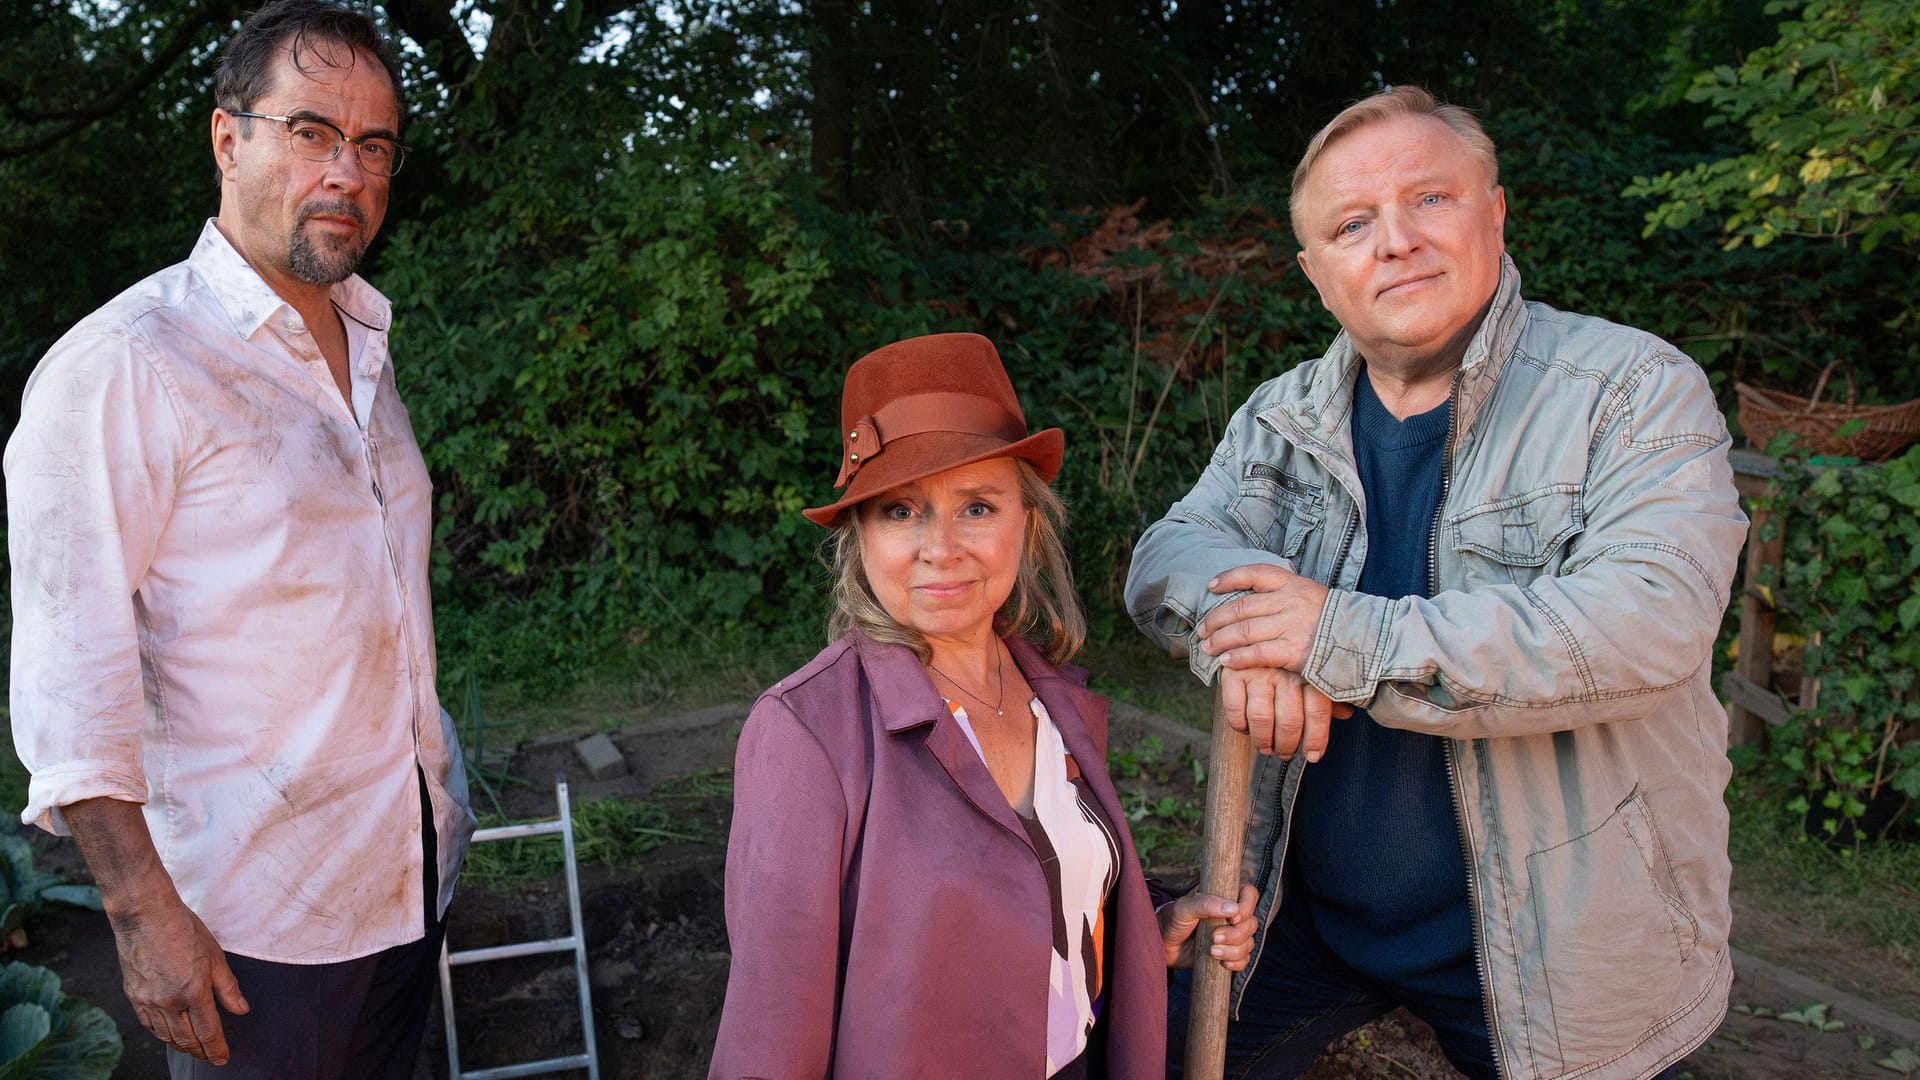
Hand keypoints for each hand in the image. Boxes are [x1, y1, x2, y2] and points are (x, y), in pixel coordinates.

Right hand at [64, 798, 248, 1064]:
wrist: (145, 915)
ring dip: (180, 1045)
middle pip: (186, 1039)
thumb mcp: (215, 956)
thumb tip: (241, 1011)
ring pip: (165, 1035)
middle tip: (209, 1055)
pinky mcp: (133, 995)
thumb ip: (228, 988)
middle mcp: (169, 1002)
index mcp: (194, 992)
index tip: (222, 1060)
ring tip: (192, 1048)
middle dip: (199, 1050)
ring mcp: (148, 1001)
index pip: (208, 1031)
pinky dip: (160, 1034)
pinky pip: (148, 1024)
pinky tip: (168, 1034)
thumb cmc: (184, 929)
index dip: (216, 1049)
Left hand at [1159, 884, 1259, 970]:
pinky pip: (1244, 960)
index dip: (1247, 906)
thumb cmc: (1171, 921)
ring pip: (1248, 943)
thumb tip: (1232, 908)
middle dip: (1235, 934)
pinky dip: (1237, 963)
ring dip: (1233, 950)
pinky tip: (1222, 963)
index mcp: (1222, 898)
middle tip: (1214, 938)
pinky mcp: (1228, 953)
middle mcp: (1230, 916)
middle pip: (1251, 924)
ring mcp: (1231, 936)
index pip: (1248, 894)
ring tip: (1212, 951)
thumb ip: (1205, 904)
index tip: (1233, 918)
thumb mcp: (1183, 908)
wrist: (1162, 945)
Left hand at [1199, 563, 1332, 672]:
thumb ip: (1289, 596)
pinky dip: (1237, 658)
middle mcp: (1291, 601)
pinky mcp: (1295, 651)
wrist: (1370, 644)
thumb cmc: (1339, 624)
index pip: (1255, 572)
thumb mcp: (1315, 597)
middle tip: (1202, 630)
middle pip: (1242, 607)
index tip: (1211, 586)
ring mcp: (1292, 625)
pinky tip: (1225, 662)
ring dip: (1220, 640)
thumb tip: (1258, 597)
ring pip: (1244, 630)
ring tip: (1207, 647)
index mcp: (1295, 584)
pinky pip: (1257, 654)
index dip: (1230, 577)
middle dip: (1216, 619)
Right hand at [1218, 666, 1347, 760]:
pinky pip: (1235, 710)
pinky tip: (1245, 727)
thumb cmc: (1287, 658)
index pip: (1318, 711)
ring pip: (1261, 719)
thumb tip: (1346, 714)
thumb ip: (1329, 693)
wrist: (1251, 630)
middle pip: (1289, 721)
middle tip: (1284, 752)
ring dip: (1263, 741)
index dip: (1316, 739)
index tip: (1313, 756)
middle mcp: (1284, 672)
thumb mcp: (1312, 671)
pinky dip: (1240, 725)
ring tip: (1265, 746)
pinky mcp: (1233, 673)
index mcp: (1308, 671)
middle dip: (1286, 745)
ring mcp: (1258, 672)